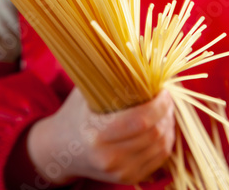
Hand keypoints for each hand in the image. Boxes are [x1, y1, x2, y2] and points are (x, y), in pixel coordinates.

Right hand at [27, 88, 174, 185]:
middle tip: (167, 97)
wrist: (59, 150)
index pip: (141, 120)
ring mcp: (120, 172)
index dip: (159, 104)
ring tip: (165, 109)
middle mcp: (109, 158)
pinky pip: (159, 159)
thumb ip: (112, 74)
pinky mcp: (128, 178)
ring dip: (169, 125)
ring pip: (161, 147)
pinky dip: (165, 140)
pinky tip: (162, 125)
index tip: (164, 90)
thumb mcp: (87, 90)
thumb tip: (142, 51)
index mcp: (97, 134)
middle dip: (167, 112)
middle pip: (154, 134)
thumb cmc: (74, 113)